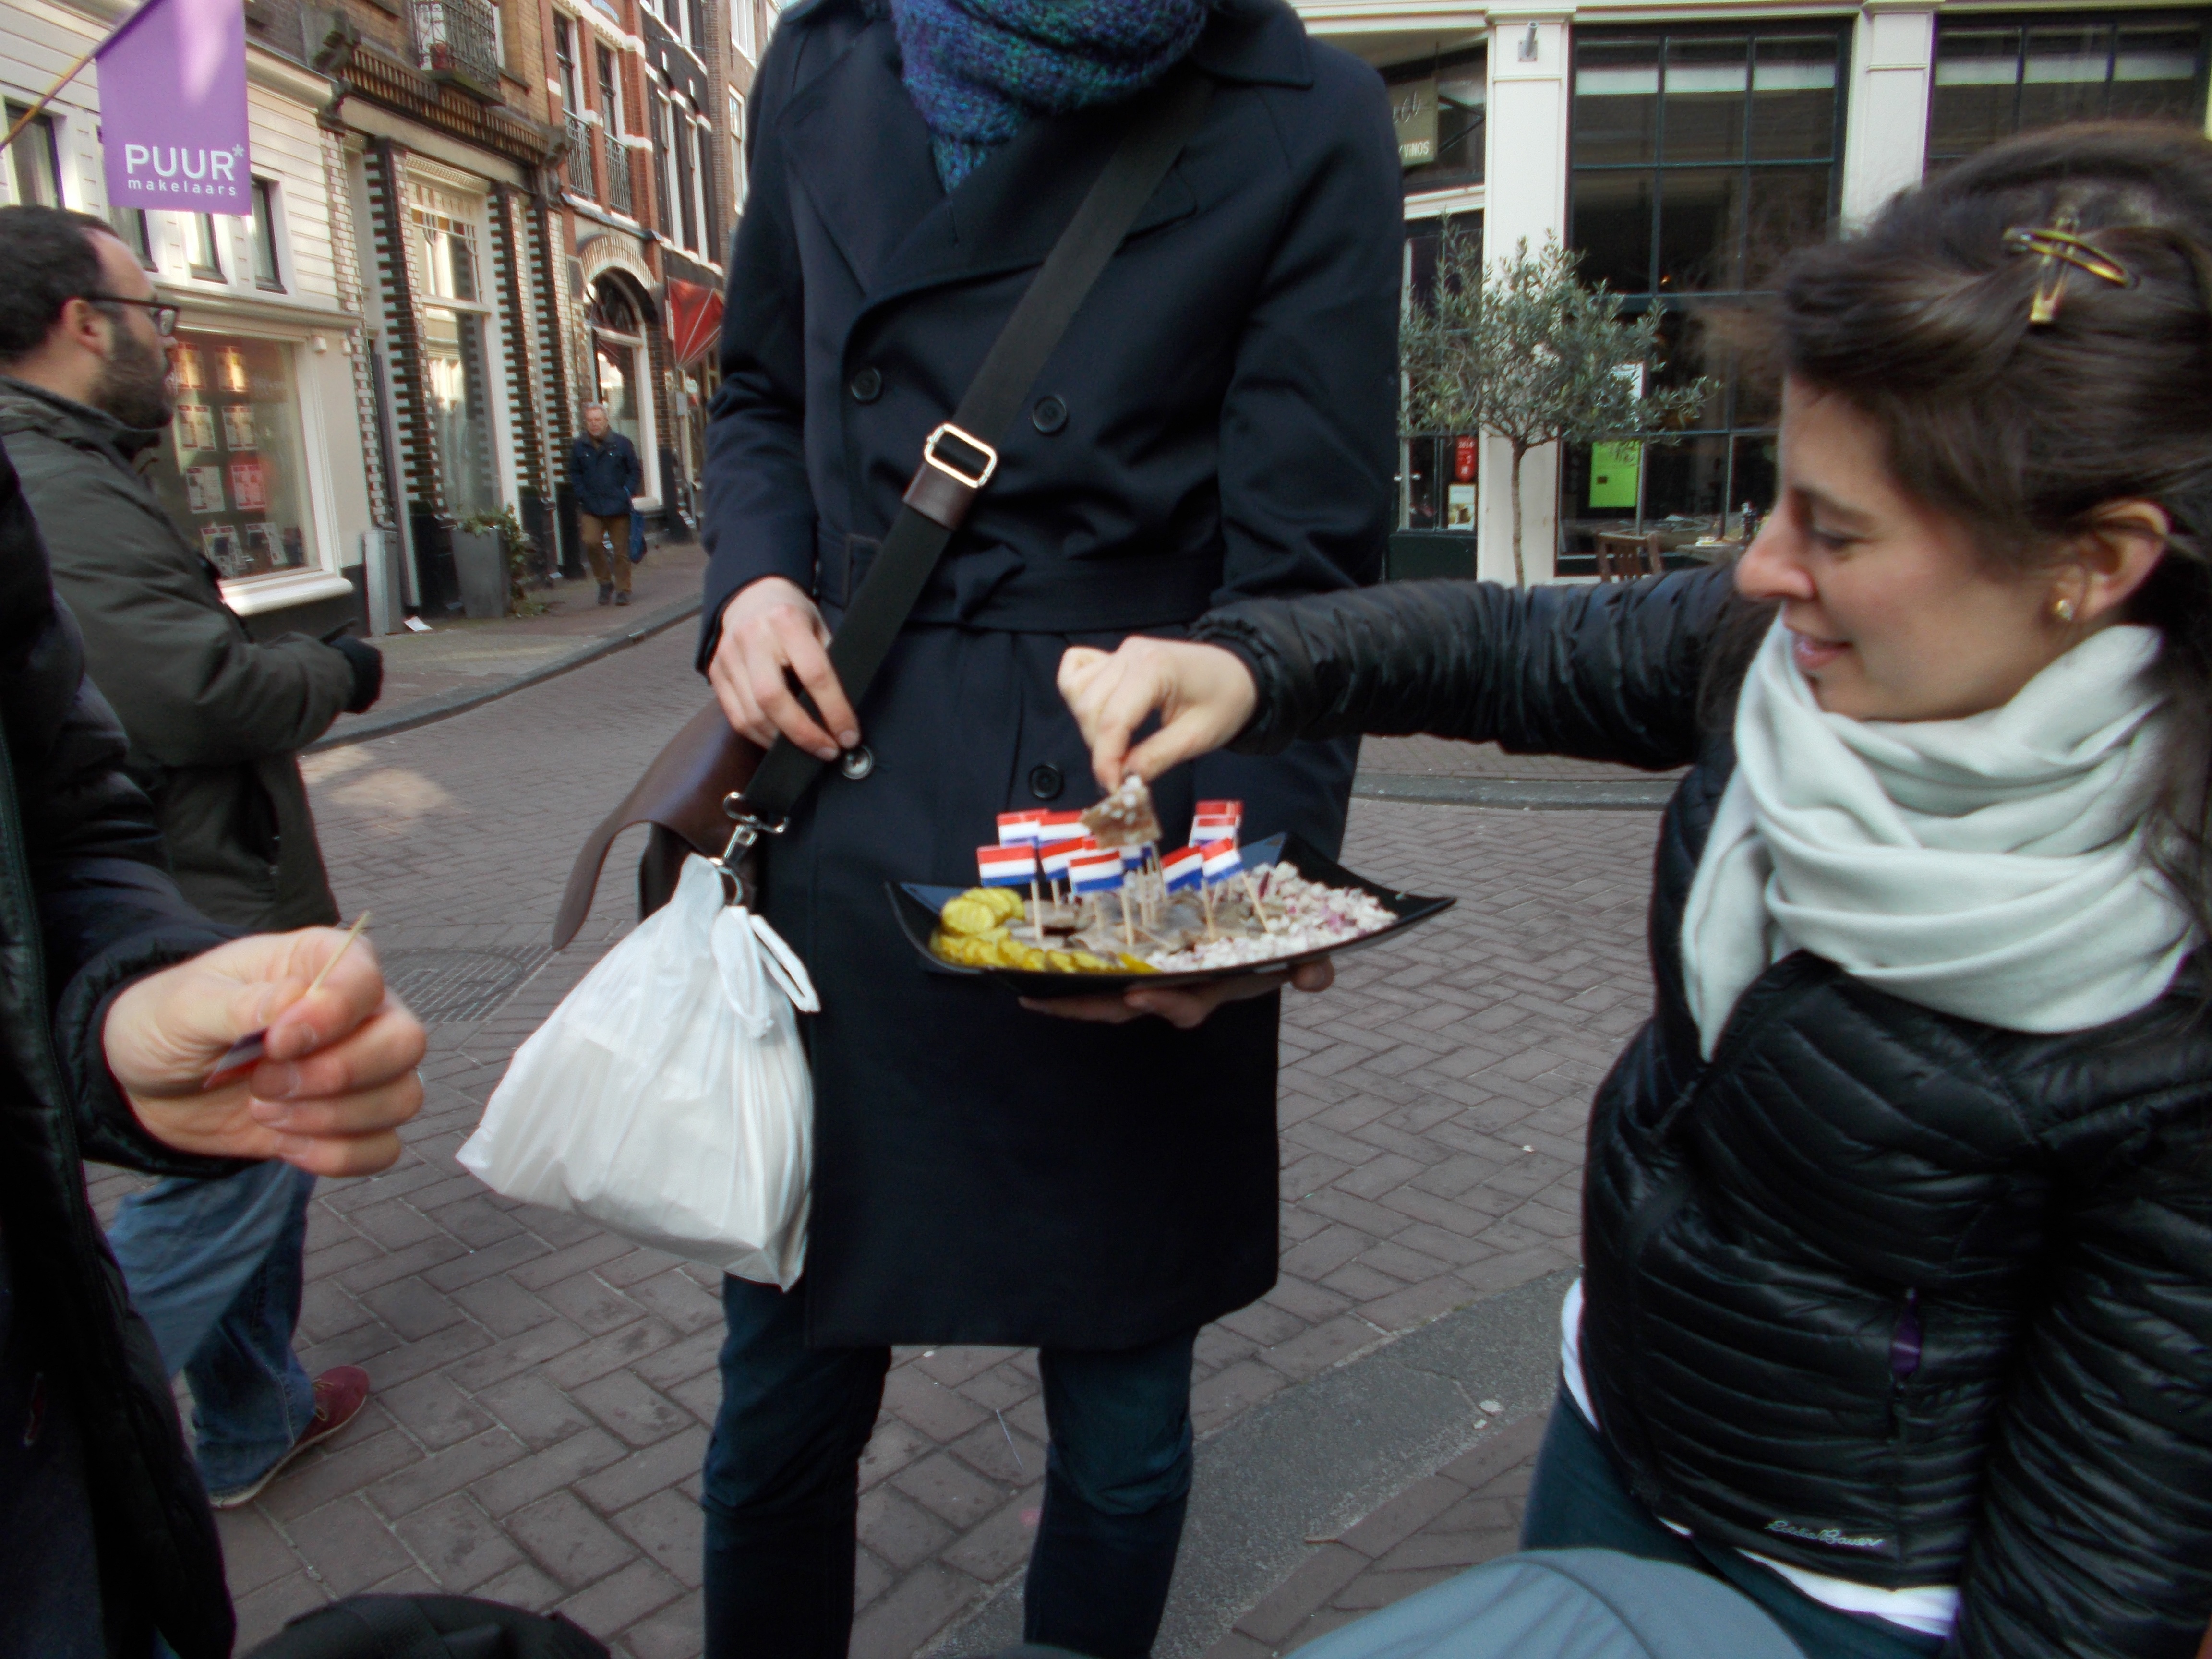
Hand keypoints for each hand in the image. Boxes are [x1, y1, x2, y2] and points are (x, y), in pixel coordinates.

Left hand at [103, 928, 426, 1176]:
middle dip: (337, 1075)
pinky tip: (284, 1142)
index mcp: (321, 963)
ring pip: (403, 1098)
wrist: (156, 1084)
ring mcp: (363, 1068)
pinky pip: (383, 1148)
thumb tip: (294, 1001)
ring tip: (263, 1111)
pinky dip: (336, 1156)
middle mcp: (359, 1013)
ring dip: (330, 1119)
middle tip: (264, 1083)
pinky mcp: (352, 1122)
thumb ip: (238, 1003)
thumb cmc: (170, 1024)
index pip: (367, 980)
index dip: (332, 1016)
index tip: (274, 1042)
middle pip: (406, 1042)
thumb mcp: (183, 1005)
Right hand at [708, 576, 857, 759]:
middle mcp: (752, 637)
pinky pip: (736, 718)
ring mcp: (729, 656)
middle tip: (828, 750)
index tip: (849, 735)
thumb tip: (847, 711)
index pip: (814, 674)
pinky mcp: (715, 673)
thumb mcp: (818, 626)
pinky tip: (780, 743)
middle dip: (803, 733)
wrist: (751, 597)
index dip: (835, 710)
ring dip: (782, 742)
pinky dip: (761, 737)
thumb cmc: (792, 616)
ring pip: (751, 715)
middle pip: (773, 699)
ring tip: (808, 750)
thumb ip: (830, 661)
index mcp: (786, 621)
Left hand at [1021, 958, 1332, 1028]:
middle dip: (1087, 1006)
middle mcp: (1174, 987)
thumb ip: (1311, 966)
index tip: (1140, 993)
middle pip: (1126, 1007)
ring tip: (1026, 990)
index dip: (1163, 1003)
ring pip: (1105, 993)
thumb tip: (1316, 976)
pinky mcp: (1136, 957)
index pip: (1184, 1005)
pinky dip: (1071, 971)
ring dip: (1068, 996)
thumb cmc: (1273, 947)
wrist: (1258, 930)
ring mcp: (1151, 975)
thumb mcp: (1298, 956)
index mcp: (1208, 988)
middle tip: (1047, 1000)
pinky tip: (1035, 966)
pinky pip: (1100, 970)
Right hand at [1059, 637, 1257, 791]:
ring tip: (1116, 747)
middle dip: (1100, 749)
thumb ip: (1156, 758)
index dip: (1106, 760)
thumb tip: (1122, 782)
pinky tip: (1098, 714)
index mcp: (1154, 668)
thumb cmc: (1225, 701)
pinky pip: (1077, 672)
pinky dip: (1078, 694)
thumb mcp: (1198, 737)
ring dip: (1088, 726)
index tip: (1112, 789)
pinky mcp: (1115, 656)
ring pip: (1079, 693)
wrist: (1239, 672)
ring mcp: (1120, 652)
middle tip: (1121, 775)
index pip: (1113, 720)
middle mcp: (1130, 654)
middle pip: (1090, 708)